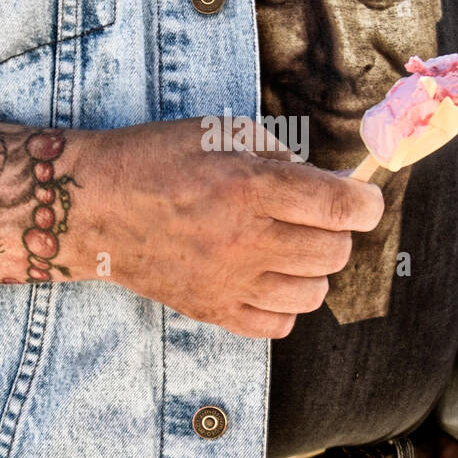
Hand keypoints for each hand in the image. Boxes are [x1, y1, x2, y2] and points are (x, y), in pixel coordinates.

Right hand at [83, 116, 383, 338]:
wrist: (92, 206)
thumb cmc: (154, 159)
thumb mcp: (221, 132)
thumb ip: (281, 155)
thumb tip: (330, 180)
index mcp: (251, 187)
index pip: (342, 208)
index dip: (365, 201)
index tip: (361, 197)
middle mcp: (246, 239)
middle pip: (335, 252)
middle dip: (336, 231)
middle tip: (315, 216)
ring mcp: (229, 281)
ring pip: (313, 293)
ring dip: (312, 268)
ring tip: (288, 247)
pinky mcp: (212, 310)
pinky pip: (278, 325)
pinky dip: (284, 304)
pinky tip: (267, 277)